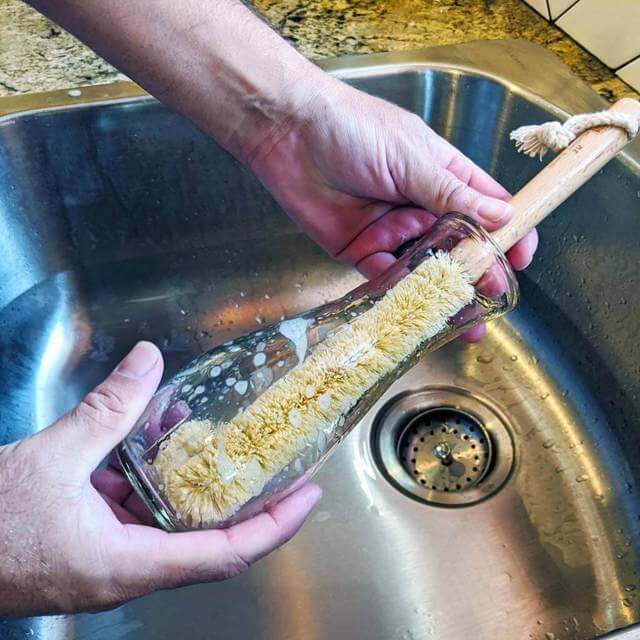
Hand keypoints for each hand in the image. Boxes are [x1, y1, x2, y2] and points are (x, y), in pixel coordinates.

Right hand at [0, 342, 320, 616]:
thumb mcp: (53, 459)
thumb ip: (107, 409)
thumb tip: (147, 360)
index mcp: (130, 564)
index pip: (228, 554)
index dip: (276, 525)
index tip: (309, 496)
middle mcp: (129, 569)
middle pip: (210, 538)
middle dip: (246, 498)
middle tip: (277, 463)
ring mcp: (110, 559)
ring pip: (169, 519)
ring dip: (189, 476)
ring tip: (208, 434)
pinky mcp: (91, 543)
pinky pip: (135, 511)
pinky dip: (148, 476)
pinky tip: (148, 437)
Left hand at [248, 79, 538, 340]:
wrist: (287, 135)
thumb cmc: (353, 129)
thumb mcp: (411, 157)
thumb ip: (451, 193)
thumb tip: (503, 216)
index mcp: (441, 175)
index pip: (486, 207)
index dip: (508, 232)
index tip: (522, 259)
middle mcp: (420, 206)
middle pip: (458, 245)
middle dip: (477, 271)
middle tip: (492, 295)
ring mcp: (390, 230)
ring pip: (424, 268)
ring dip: (441, 291)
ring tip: (460, 317)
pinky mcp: (359, 250)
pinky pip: (383, 277)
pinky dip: (398, 292)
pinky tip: (414, 308)